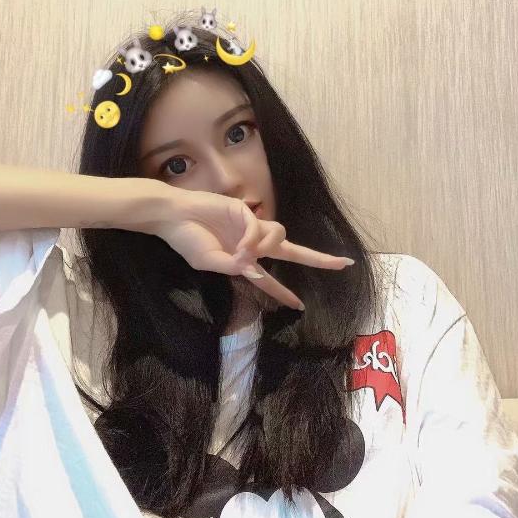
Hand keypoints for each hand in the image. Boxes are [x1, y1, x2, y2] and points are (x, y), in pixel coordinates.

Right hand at [151, 187, 353, 310]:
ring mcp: (251, 226)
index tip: (299, 306)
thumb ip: (233, 267)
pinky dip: (254, 238)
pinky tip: (240, 246)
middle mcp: (252, 243)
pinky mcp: (246, 211)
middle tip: (344, 264)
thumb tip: (255, 268)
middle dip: (319, 259)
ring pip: (279, 235)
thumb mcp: (209, 262)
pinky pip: (260, 227)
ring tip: (244, 253)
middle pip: (293, 251)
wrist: (173, 217)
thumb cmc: (188, 240)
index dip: (283, 293)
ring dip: (267, 246)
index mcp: (243, 259)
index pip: (270, 279)